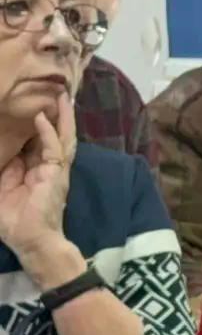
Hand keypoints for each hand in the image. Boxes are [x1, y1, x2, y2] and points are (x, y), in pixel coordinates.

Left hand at [0, 92, 74, 264]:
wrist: (30, 241)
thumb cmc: (14, 221)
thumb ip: (0, 172)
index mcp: (30, 169)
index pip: (33, 141)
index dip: (35, 124)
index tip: (31, 106)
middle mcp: (46, 166)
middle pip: (53, 135)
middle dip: (56, 115)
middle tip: (56, 93)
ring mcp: (54, 169)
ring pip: (61, 137)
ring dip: (61, 117)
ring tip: (61, 97)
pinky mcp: (57, 174)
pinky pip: (55, 149)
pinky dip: (50, 133)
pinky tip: (43, 118)